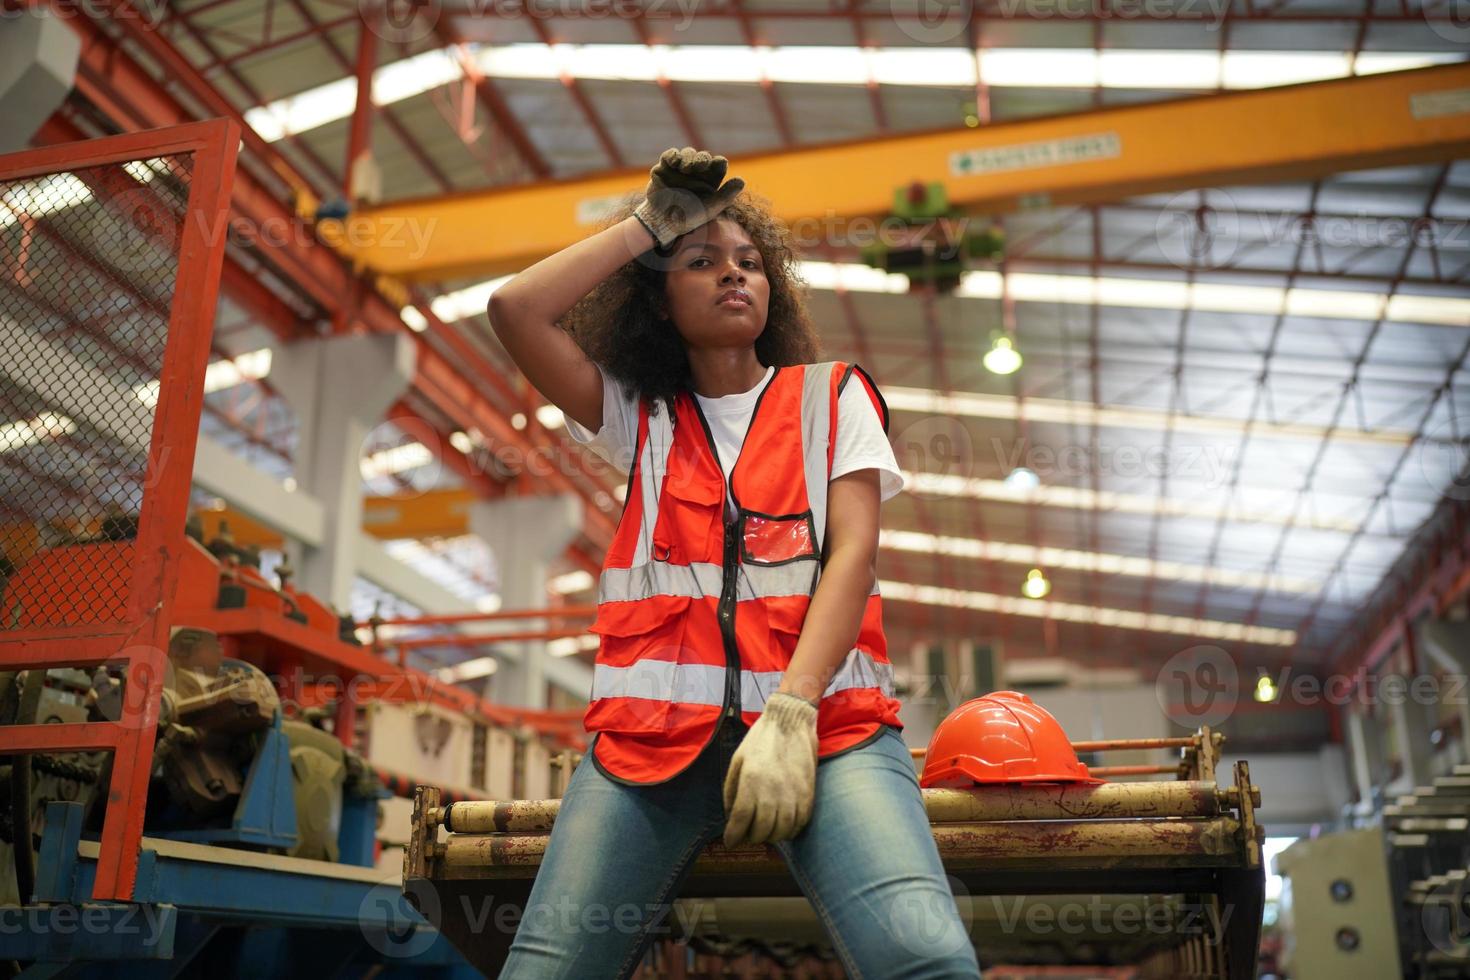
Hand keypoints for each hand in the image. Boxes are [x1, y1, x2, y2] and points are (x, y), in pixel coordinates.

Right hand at [633, 147, 745, 248]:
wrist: (661, 222)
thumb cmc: (687, 218)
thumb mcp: (709, 209)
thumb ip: (725, 196)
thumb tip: (742, 180)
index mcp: (710, 181)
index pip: (719, 164)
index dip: (718, 162)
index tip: (717, 164)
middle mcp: (697, 173)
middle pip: (703, 157)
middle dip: (702, 159)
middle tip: (697, 166)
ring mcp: (681, 169)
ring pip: (688, 153)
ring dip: (688, 158)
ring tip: (685, 168)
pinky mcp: (665, 167)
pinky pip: (670, 155)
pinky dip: (673, 155)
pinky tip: (675, 162)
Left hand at [722, 692, 818, 846]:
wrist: (791, 723)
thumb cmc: (760, 740)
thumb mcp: (737, 761)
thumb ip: (731, 791)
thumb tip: (730, 816)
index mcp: (751, 782)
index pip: (740, 821)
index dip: (733, 836)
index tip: (730, 842)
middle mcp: (772, 792)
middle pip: (761, 831)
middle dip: (751, 838)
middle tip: (747, 834)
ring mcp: (793, 794)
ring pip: (781, 832)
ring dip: (771, 837)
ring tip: (765, 831)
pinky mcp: (808, 794)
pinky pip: (800, 824)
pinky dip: (790, 831)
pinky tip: (783, 826)